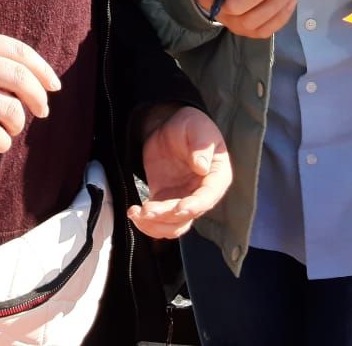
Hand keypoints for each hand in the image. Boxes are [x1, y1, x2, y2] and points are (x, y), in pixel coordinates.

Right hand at [0, 30, 60, 153]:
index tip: (54, 86)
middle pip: (21, 79)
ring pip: (11, 110)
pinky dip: (3, 142)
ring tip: (10, 126)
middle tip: (42, 111)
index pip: (19, 52)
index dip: (43, 70)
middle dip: (39, 98)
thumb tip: (31, 80)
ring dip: (18, 122)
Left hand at [129, 105, 232, 239]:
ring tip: (138, 214)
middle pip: (188, 216)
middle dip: (168, 217)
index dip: (194, 206)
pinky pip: (159, 219)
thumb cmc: (190, 125)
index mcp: (216, 177)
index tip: (179, 208)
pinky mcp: (165, 200)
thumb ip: (201, 146)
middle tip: (148, 210)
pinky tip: (134, 212)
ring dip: (156, 225)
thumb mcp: (197, 128)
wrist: (169, 125)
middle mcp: (202, 194)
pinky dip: (147, 221)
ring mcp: (183, 199)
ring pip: (174, 225)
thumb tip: (202, 166)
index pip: (208, 198)